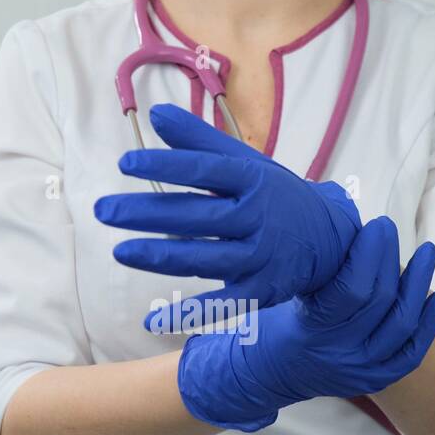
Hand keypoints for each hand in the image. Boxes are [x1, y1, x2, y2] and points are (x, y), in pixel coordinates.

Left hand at [93, 103, 360, 329]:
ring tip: (120, 251)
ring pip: (202, 258)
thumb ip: (200, 141)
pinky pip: (220, 305)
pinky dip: (187, 313)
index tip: (126, 164)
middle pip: (196, 217)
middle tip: (104, 210)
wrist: (330, 241)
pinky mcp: (260, 292)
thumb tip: (156, 114)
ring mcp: (259, 258)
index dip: (165, 166)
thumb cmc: (275, 196)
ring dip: (159, 256)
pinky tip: (151, 320)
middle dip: (147, 213)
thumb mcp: (245, 163)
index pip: (204, 172)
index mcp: (253, 181)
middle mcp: (257, 219)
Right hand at [177, 216, 434, 431]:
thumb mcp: (288, 295)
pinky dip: (429, 322)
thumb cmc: (278, 321)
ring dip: (418, 284)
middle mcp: (341, 355)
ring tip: (426, 252)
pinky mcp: (378, 379)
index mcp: (313, 331)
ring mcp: (363, 371)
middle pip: (381, 301)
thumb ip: (322, 269)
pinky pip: (413, 351)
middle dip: (391, 258)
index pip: (352, 290)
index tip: (375, 226)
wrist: (273, 374)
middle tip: (390, 229)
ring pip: (403, 323)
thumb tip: (354, 225)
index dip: (370, 253)